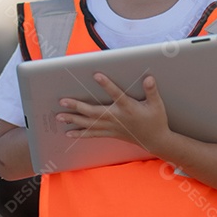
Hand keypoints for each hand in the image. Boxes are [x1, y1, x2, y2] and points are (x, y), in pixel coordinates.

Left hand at [56, 74, 172, 153]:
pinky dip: (80, 133)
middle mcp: (116, 118)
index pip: (116, 94)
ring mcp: (111, 127)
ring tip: (59, 116)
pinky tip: (68, 133)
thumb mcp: (157, 105)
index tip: (96, 75)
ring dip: (74, 120)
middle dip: (77, 106)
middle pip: (94, 112)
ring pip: (89, 123)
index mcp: (128, 108)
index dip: (107, 85)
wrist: (155, 141)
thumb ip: (151, 91)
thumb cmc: (155, 120)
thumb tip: (148, 78)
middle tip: (63, 101)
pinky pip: (92, 134)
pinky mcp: (109, 133)